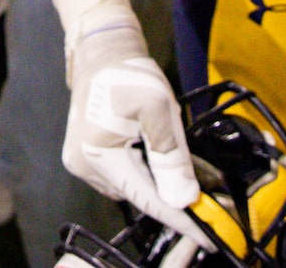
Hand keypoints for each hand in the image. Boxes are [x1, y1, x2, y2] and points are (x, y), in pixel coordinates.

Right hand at [65, 43, 202, 237]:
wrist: (101, 53)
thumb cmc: (130, 74)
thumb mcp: (160, 110)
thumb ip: (171, 158)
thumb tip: (184, 199)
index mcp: (98, 153)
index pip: (145, 198)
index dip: (178, 217)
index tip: (206, 232)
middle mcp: (83, 165)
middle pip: (136, 195)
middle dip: (167, 193)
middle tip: (197, 184)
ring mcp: (79, 163)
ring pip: (128, 188)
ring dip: (152, 181)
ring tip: (165, 152)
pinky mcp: (82, 159)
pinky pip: (119, 177)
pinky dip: (139, 173)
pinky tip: (148, 152)